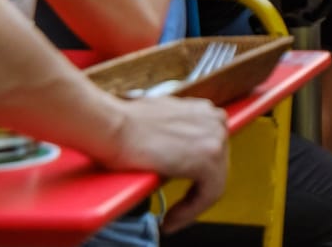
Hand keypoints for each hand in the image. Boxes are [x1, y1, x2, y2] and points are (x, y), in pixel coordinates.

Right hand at [102, 94, 227, 231]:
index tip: (183, 195)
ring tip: (171, 218)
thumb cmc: (126, 125)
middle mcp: (216, 121)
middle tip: (176, 211)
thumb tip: (176, 153)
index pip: (211, 152)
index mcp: (206, 112)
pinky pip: (209, 194)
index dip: (198, 178)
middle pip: (216, 167)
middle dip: (196, 191)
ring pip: (215, 183)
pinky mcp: (208, 158)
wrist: (115, 127)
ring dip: (192, 205)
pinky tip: (170, 220)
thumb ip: (178, 134)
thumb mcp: (162, 122)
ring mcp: (216, 138)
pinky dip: (190, 211)